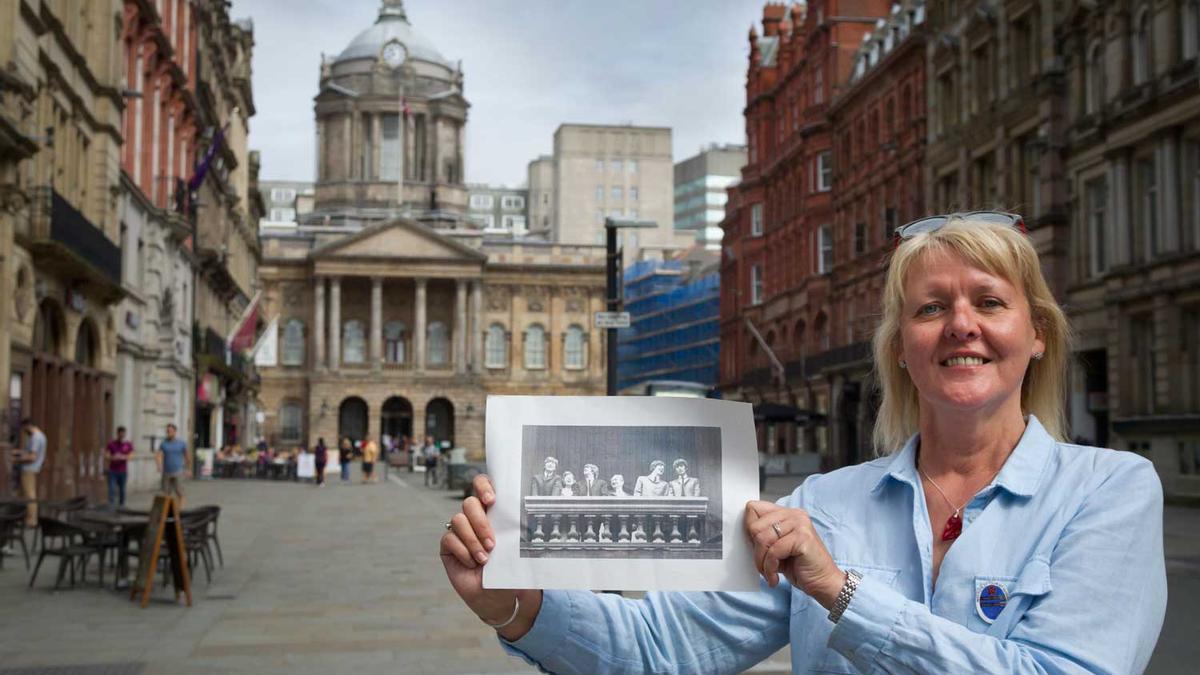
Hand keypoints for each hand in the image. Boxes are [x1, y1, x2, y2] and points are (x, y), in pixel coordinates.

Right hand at [440, 474, 540, 638]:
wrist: (499, 596)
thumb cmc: (510, 569)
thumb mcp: (517, 549)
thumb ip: (516, 532)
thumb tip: (524, 520)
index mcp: (493, 512)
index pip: (483, 485)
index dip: (483, 485)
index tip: (491, 499)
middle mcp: (474, 518)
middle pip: (469, 503)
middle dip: (480, 521)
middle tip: (492, 542)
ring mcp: (460, 531)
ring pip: (458, 520)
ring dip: (473, 540)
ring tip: (485, 558)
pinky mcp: (448, 546)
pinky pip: (450, 539)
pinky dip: (463, 552)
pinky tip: (473, 563)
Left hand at [744, 500, 844, 608]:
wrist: (824, 583)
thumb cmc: (800, 566)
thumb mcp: (776, 549)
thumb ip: (763, 537)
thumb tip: (743, 532)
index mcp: (787, 513)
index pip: (754, 508)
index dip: (749, 529)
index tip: (754, 547)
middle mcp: (795, 514)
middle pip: (755, 526)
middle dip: (755, 550)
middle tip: (763, 565)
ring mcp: (800, 524)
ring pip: (762, 539)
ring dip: (761, 562)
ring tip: (768, 573)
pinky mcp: (802, 538)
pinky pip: (773, 551)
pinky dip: (770, 568)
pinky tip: (774, 578)